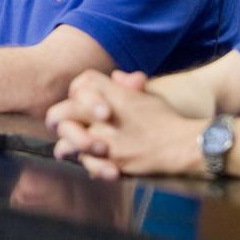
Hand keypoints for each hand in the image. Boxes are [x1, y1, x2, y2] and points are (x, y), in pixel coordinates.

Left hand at [46, 69, 199, 178]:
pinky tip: (89, 161)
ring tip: (66, 148)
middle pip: (64, 111)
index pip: (81, 84)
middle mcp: (106, 115)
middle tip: (55, 123)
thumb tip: (115, 76)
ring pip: (69, 141)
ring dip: (68, 144)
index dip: (75, 92)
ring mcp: (107, 140)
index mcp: (115, 94)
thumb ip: (127, 86)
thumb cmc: (166, 119)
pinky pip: (86, 163)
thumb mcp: (148, 95)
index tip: (75, 100)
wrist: (184, 145)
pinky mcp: (112, 162)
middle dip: (57, 117)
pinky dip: (86, 163)